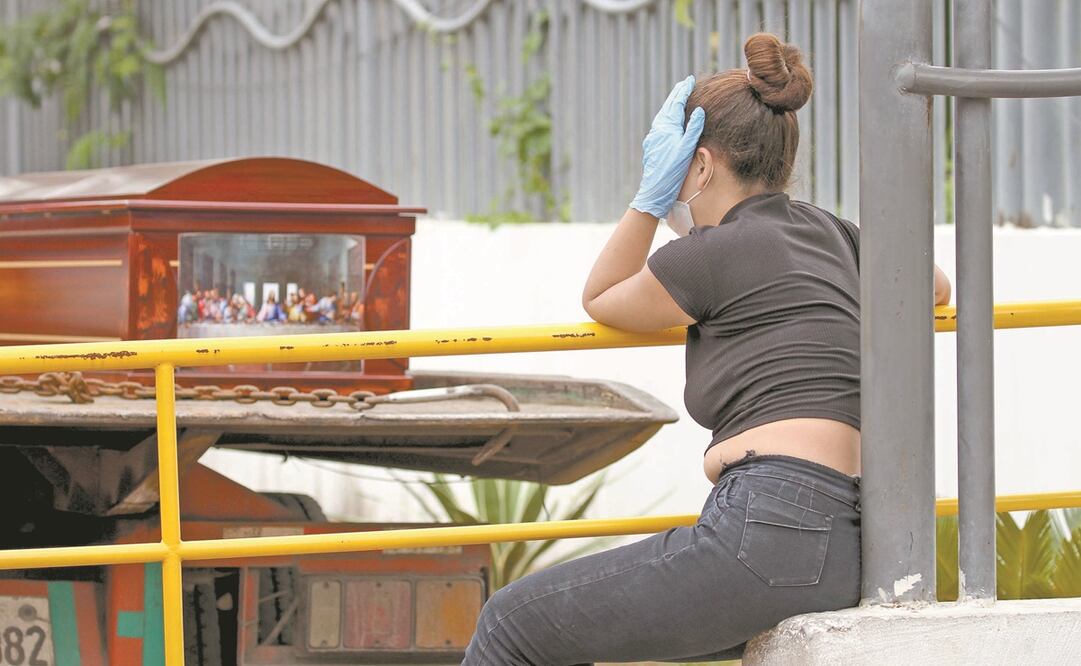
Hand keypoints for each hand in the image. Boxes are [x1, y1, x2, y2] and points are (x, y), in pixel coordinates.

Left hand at [629, 75, 705, 218]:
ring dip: (670, 105)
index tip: (689, 80)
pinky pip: (660, 125)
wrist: (654, 190)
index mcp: (666, 127)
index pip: (676, 103)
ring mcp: (653, 137)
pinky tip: (669, 120)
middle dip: (676, 94)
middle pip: (667, 106)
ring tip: (677, 97)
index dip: (683, 90)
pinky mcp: (651, 145)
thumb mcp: (686, 149)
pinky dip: (667, 116)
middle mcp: (657, 129)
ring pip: (662, 115)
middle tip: (684, 84)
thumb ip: (693, 129)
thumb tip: (699, 109)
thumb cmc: (672, 171)